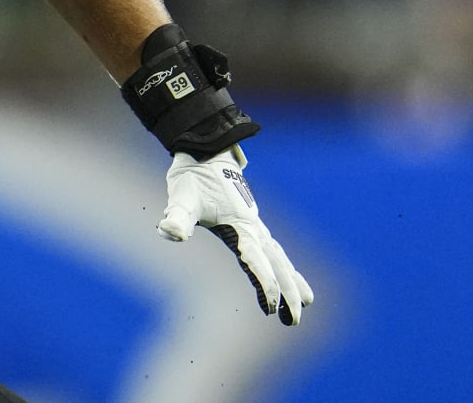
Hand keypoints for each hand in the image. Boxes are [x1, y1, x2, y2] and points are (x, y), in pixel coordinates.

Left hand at [159, 147, 313, 324]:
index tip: (271, 307)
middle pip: (275, 263)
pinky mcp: (251, 224)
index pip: (255, 259)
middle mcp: (253, 227)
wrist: (205, 151)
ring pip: (280, 257)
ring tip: (306, 304)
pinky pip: (274, 249)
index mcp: (239, 224)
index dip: (264, 282)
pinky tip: (293, 279)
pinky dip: (285, 266)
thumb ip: (176, 215)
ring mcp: (255, 225)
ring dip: (292, 281)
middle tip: (292, 321)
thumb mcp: (181, 195)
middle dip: (286, 291)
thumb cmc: (192, 176)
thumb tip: (166, 230)